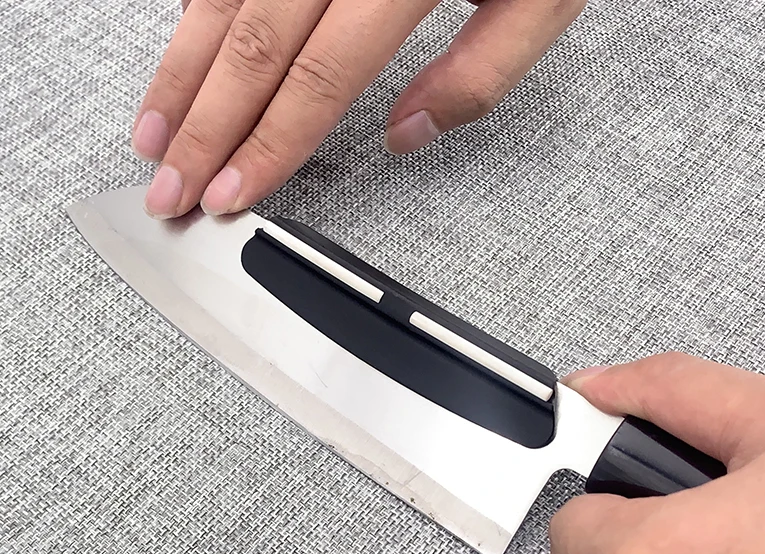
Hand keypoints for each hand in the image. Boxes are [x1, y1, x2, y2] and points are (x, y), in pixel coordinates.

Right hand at [132, 0, 584, 218]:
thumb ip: (480, 75)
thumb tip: (405, 137)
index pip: (318, 80)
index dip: (269, 145)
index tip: (232, 194)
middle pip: (254, 46)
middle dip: (206, 128)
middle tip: (171, 188)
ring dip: (183, 71)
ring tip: (154, 134)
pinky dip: (197, 4)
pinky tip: (182, 46)